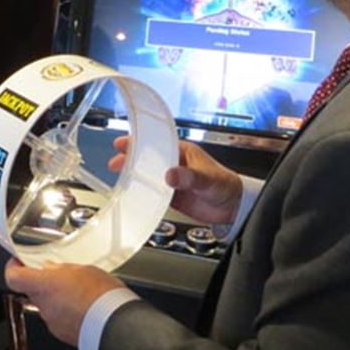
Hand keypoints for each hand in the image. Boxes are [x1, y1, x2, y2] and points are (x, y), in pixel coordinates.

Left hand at [3, 258, 125, 345]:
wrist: (116, 326)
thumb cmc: (102, 296)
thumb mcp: (83, 270)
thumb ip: (61, 270)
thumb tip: (52, 269)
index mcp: (44, 286)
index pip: (13, 277)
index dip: (13, 268)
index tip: (20, 262)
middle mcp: (44, 306)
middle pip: (32, 291)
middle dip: (44, 283)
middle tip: (59, 275)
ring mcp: (53, 322)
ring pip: (47, 306)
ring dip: (57, 298)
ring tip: (79, 291)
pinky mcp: (63, 334)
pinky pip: (59, 319)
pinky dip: (67, 312)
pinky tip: (84, 306)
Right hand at [110, 136, 242, 224]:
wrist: (234, 208)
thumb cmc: (226, 185)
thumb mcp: (207, 179)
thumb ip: (189, 177)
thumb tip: (170, 175)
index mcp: (183, 152)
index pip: (157, 143)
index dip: (139, 142)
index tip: (123, 143)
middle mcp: (176, 164)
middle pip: (148, 159)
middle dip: (131, 159)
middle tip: (116, 163)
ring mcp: (173, 181)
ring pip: (149, 176)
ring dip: (135, 177)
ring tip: (119, 179)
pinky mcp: (173, 197)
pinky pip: (154, 194)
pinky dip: (144, 194)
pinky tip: (134, 196)